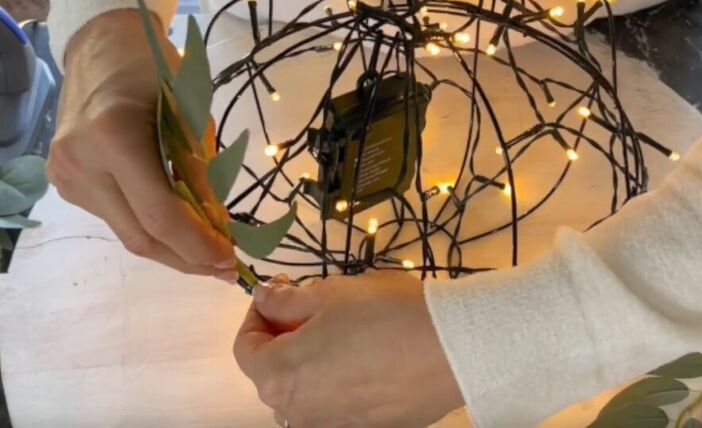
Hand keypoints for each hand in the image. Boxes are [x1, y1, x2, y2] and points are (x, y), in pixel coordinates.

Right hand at [47, 9, 236, 281]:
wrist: (102, 47)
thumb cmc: (156, 68)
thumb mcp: (193, 114)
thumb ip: (205, 172)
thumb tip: (221, 227)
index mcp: (114, 138)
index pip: (160, 215)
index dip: (198, 245)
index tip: (232, 260)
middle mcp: (82, 165)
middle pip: (140, 237)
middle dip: (187, 259)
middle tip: (225, 268)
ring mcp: (67, 177)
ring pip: (126, 233)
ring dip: (170, 247)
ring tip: (207, 250)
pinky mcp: (65, 183)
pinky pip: (115, 217)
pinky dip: (149, 226)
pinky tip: (176, 225)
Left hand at [234, 271, 463, 427]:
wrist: (452, 346)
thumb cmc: (383, 312)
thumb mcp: (329, 293)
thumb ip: (286, 299)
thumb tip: (263, 297)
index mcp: (280, 376)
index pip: (245, 347)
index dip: (258, 313)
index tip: (283, 292)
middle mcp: (300, 412)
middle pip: (273, 371)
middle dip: (284, 334)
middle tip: (314, 304)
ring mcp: (334, 425)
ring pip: (306, 388)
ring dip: (310, 357)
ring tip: (343, 327)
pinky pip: (337, 402)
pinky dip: (339, 377)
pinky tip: (368, 352)